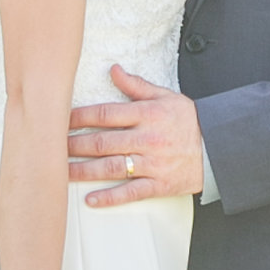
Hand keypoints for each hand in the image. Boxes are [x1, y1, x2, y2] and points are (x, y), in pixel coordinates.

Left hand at [68, 62, 204, 204]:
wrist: (218, 149)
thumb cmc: (189, 121)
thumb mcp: (166, 97)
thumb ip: (136, 86)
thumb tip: (113, 69)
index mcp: (147, 114)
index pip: (105, 114)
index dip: (79, 117)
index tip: (59, 120)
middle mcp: (147, 139)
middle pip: (102, 142)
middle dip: (73, 145)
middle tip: (51, 148)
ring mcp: (153, 163)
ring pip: (111, 168)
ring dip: (83, 171)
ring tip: (61, 172)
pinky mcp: (159, 184)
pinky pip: (131, 193)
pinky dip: (110, 197)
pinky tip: (90, 199)